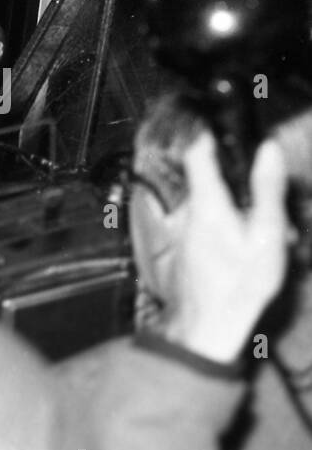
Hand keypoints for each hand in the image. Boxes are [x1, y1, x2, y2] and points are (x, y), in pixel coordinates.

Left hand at [160, 133, 288, 364]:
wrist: (206, 325)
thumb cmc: (239, 284)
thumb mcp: (265, 236)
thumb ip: (266, 190)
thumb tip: (268, 149)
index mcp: (206, 200)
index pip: (198, 151)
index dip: (208, 132)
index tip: (222, 124)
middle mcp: (186, 209)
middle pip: (210, 181)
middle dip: (238, 189)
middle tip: (269, 216)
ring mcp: (180, 227)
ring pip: (209, 207)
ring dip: (234, 216)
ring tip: (264, 244)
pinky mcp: (181, 245)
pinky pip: (203, 226)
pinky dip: (224, 232)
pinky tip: (245, 255)